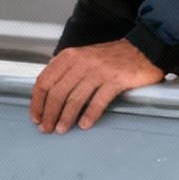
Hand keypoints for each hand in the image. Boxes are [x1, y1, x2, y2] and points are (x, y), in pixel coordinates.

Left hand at [28, 38, 165, 133]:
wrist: (142, 50)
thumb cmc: (110, 58)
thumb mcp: (82, 57)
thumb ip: (64, 70)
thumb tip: (45, 92)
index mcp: (69, 57)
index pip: (44, 81)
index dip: (37, 102)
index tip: (35, 117)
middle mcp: (81, 62)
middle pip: (57, 93)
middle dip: (49, 114)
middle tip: (46, 129)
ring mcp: (98, 70)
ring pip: (75, 99)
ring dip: (66, 118)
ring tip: (61, 130)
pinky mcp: (115, 80)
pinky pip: (98, 101)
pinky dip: (89, 115)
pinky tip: (84, 125)